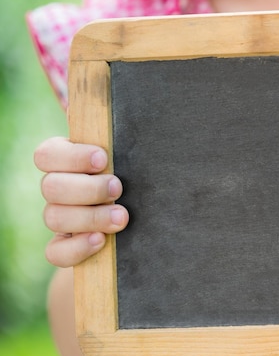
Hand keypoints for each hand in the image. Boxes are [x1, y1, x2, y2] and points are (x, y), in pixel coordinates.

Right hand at [34, 137, 128, 267]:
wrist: (139, 221)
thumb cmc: (140, 176)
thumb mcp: (135, 155)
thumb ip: (129, 136)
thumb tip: (156, 103)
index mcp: (68, 160)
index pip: (46, 154)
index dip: (71, 157)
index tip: (104, 157)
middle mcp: (59, 188)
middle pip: (50, 187)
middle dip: (86, 189)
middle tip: (119, 188)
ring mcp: (60, 218)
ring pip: (53, 217)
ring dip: (89, 217)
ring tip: (123, 217)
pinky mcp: (66, 246)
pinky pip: (55, 252)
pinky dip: (76, 248)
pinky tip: (102, 243)